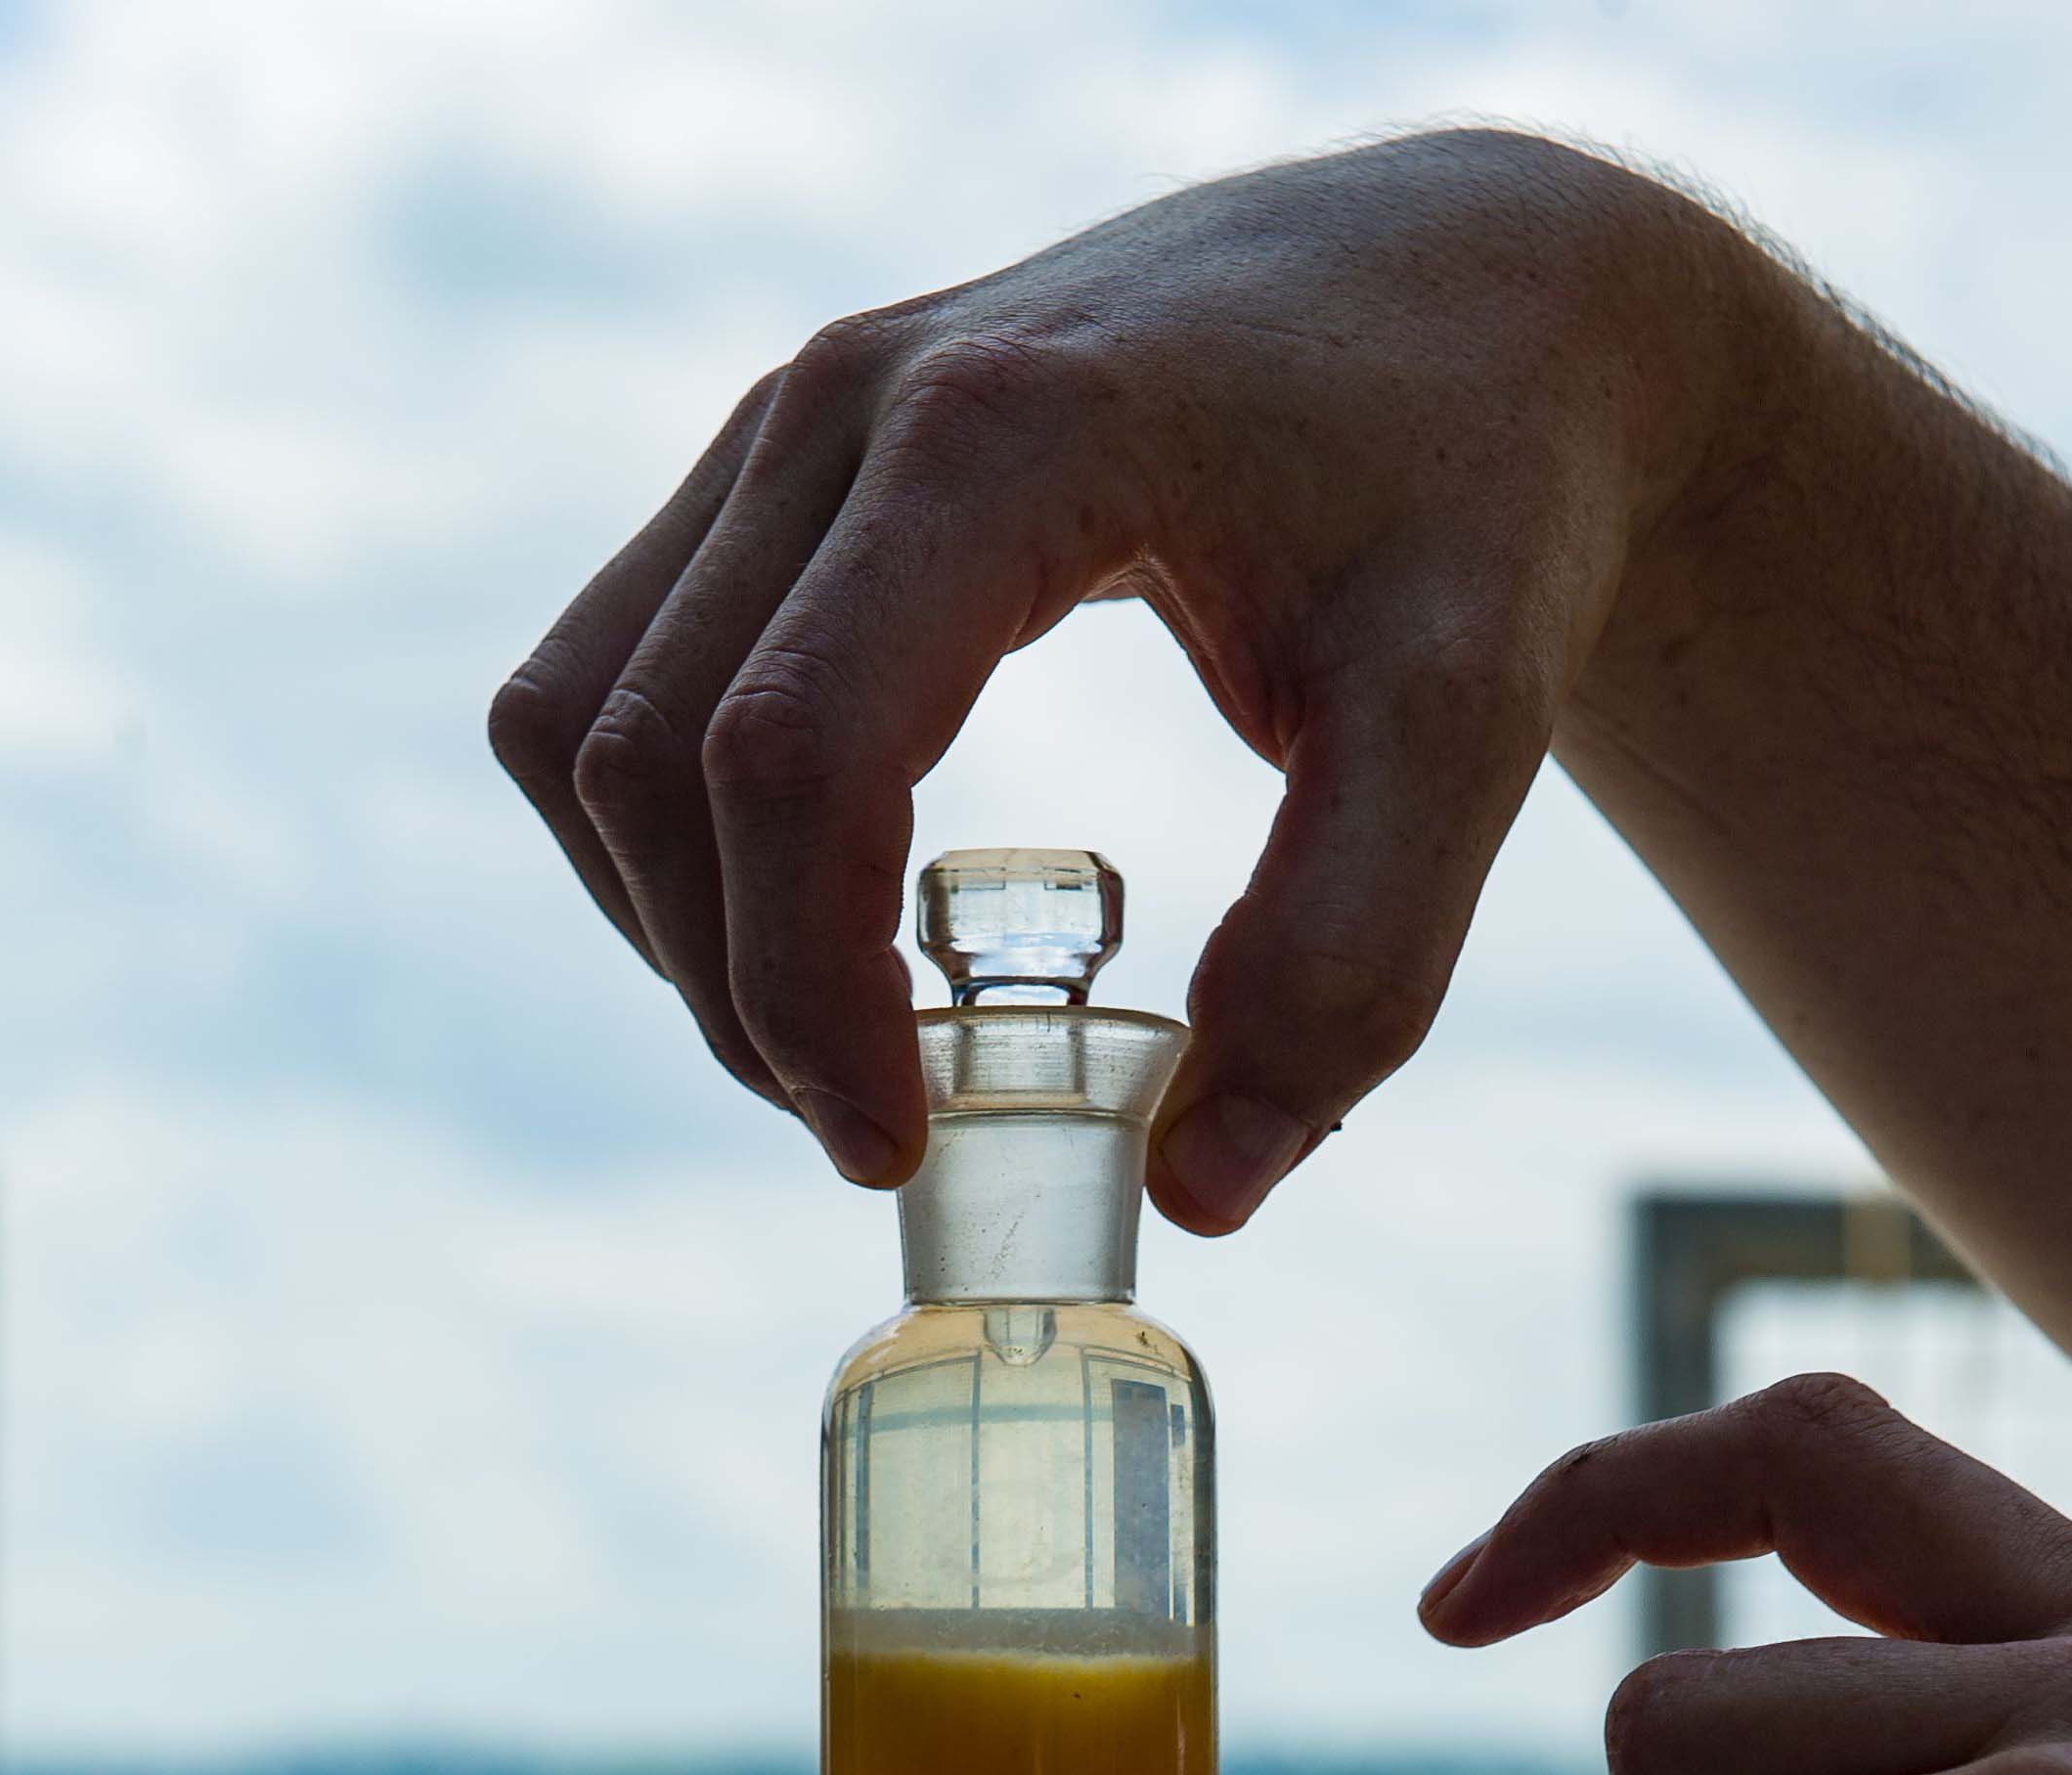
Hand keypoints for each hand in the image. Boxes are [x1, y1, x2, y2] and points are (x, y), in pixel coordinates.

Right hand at [486, 130, 1762, 1228]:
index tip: (900, 1148)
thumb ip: (1356, 961)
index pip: (794, 757)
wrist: (1473, 287)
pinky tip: (807, 911)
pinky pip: (625, 658)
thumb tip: (1199, 1191)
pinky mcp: (794, 445)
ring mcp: (801, 407)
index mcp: (1003, 437)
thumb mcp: (1469, 722)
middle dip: (736, 990)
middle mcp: (853, 396)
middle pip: (657, 753)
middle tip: (884, 1132)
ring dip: (672, 913)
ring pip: (590, 709)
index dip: (807, 994)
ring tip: (838, 1043)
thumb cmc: (1482, 489)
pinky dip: (668, 818)